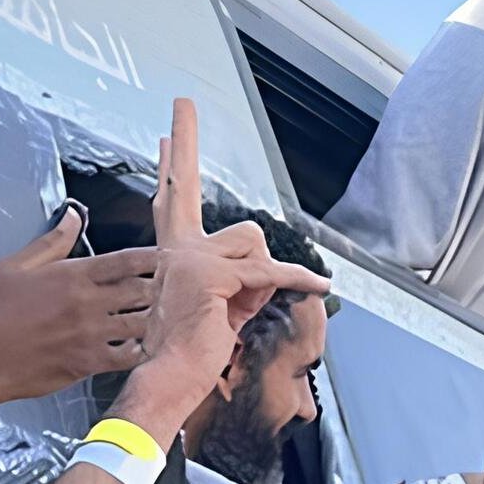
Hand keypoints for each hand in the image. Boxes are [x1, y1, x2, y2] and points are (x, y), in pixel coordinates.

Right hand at [0, 208, 158, 400]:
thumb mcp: (15, 265)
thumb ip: (52, 241)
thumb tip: (73, 215)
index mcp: (72, 275)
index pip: (125, 260)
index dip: (151, 257)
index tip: (162, 257)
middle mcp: (86, 303)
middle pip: (141, 291)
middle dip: (156, 288)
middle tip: (163, 289)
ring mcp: (89, 335)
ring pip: (140, 324)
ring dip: (149, 319)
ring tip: (154, 317)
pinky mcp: (87, 363)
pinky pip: (127, 357)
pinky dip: (136, 350)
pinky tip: (135, 346)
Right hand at [131, 101, 329, 416]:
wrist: (170, 379)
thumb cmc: (191, 353)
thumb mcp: (225, 307)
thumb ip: (242, 280)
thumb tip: (265, 268)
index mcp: (174, 255)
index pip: (171, 201)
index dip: (173, 166)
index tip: (169, 136)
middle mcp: (176, 249)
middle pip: (186, 186)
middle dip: (184, 139)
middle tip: (181, 104)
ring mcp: (190, 258)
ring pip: (250, 240)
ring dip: (261, 273)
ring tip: (240, 306)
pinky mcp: (214, 274)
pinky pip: (270, 269)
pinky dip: (297, 280)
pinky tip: (314, 287)